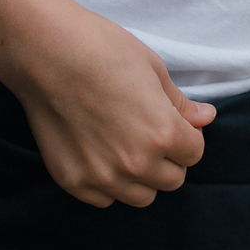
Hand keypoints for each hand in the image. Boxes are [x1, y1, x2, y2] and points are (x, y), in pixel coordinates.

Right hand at [0, 0, 214, 208]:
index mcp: (162, 133)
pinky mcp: (72, 182)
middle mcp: (135, 162)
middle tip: (151, 133)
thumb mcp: (152, 68)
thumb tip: (206, 118)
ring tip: (127, 146)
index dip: (188, 136)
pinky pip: (105, 200)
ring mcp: (101, 176)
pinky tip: (100, 154)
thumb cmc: (101, 50)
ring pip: (141, 196)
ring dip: (142, 177)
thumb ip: (180, 103)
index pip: (194, 153)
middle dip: (169, 158)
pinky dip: (109, 184)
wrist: (44, 51)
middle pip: (172, 179)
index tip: (174, 123)